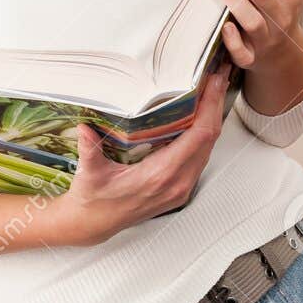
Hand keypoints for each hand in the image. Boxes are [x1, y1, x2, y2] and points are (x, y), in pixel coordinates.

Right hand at [51, 64, 232, 244]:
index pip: (198, 136)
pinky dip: (204, 135)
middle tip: (217, 78)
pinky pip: (200, 158)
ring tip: (211, 93)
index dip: (209, 107)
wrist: (93, 224)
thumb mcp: (89, 174)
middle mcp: (177, 183)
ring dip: (212, 120)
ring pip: (208, 149)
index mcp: (160, 176)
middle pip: (209, 139)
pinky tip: (200, 119)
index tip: (213, 84)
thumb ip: (89, 150)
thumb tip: (85, 128)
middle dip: (215, 106)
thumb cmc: (93, 200)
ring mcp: (181, 188)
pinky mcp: (180, 189)